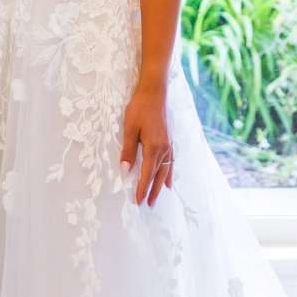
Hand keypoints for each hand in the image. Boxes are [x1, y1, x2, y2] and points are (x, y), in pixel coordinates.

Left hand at [120, 82, 172, 207]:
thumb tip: (125, 170)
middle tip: (147, 204)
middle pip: (157, 175)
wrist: (154, 92)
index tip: (138, 201)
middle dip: (152, 190)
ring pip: (165, 170)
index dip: (142, 188)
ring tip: (158, 196)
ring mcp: (168, 145)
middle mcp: (163, 149)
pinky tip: (168, 180)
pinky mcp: (169, 140)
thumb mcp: (129, 129)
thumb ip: (128, 150)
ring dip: (160, 184)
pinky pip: (170, 162)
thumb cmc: (139, 108)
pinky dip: (169, 173)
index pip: (146, 174)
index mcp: (153, 147)